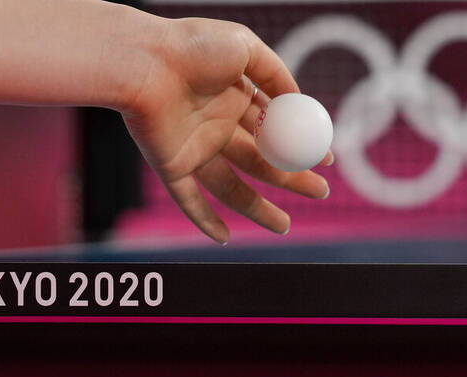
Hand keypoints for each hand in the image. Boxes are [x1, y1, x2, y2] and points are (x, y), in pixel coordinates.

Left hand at [119, 17, 331, 244]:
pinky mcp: (170, 166)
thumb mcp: (244, 47)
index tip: (325, 161)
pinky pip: (189, 201)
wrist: (141, 61)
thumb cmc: (192, 47)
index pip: (274, 129)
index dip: (301, 145)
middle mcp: (216, 126)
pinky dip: (204, 221)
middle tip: (319, 193)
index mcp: (235, 98)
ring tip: (285, 227)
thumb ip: (275, 73)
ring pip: (231, 188)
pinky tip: (224, 239)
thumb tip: (298, 100)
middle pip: (260, 162)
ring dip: (258, 208)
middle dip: (291, 180)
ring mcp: (193, 149)